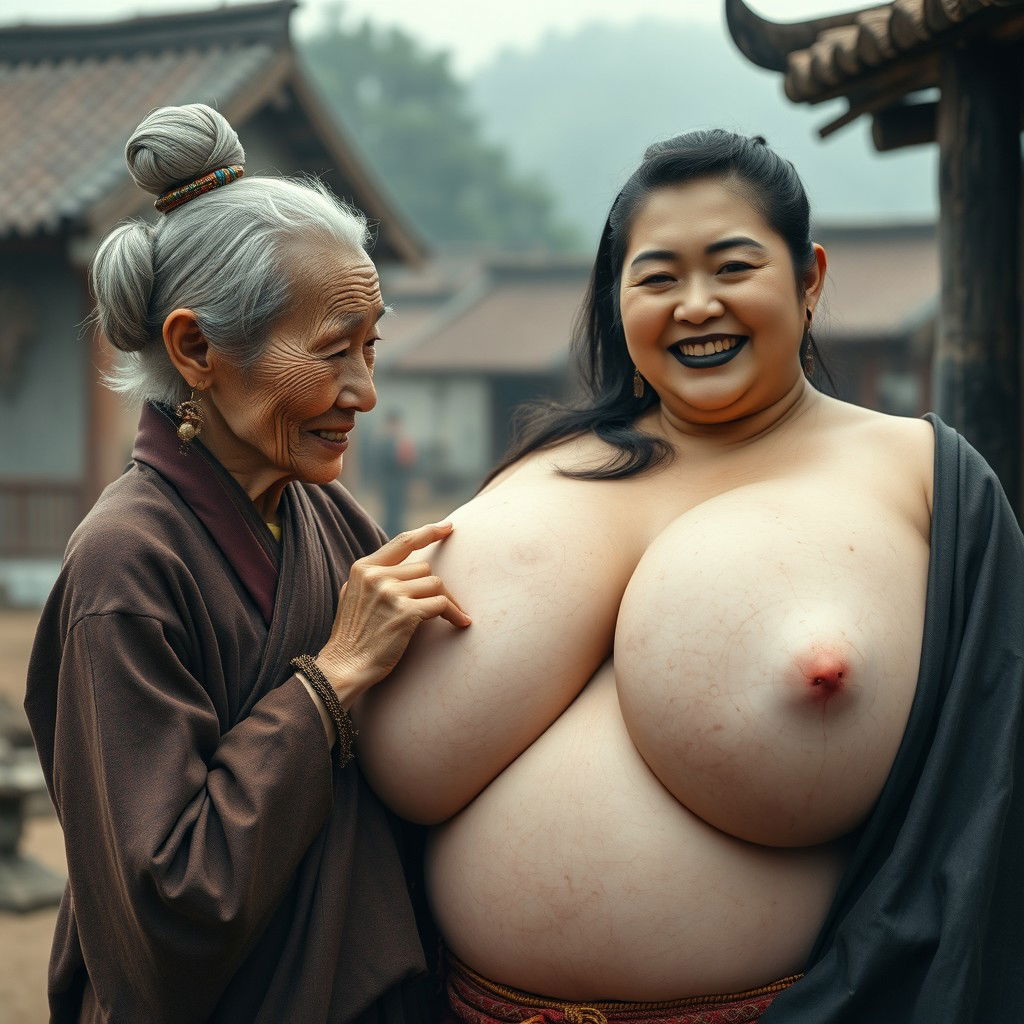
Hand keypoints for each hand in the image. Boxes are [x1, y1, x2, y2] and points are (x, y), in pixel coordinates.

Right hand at [317, 522, 470, 703]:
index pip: (403, 542)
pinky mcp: (405, 612)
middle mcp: (377, 576)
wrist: (343, 667)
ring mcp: (390, 593)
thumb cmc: (352, 637)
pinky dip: (454, 614)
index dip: (429, 532)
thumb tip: (404, 566)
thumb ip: (374, 577)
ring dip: (445, 601)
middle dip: (434, 588)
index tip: (448, 527)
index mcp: (364, 568)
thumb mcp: (353, 595)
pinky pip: (441, 604)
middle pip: (424, 568)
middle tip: (443, 606)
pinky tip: (460, 623)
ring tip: (451, 617)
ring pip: (435, 584)